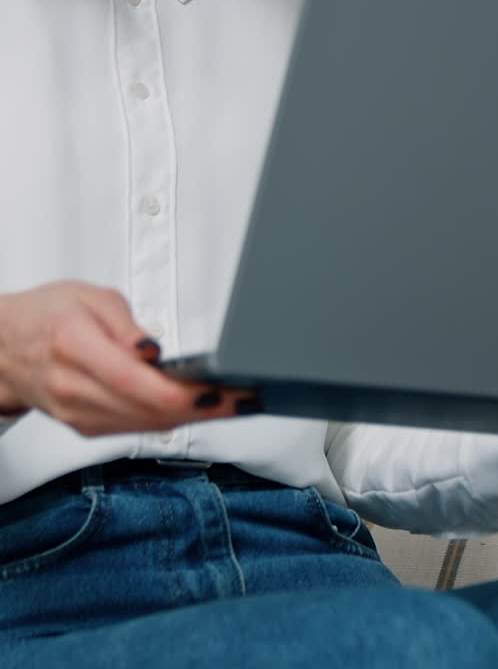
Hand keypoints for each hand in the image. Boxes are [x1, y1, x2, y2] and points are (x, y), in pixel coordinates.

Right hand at [0, 281, 256, 436]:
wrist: (4, 346)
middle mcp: (74, 388)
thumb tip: (153, 351)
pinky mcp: (84, 427)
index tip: (219, 390)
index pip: (137, 382)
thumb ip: (125, 323)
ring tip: (234, 403)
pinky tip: (197, 410)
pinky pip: (134, 430)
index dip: (183, 394)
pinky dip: (168, 421)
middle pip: (148, 411)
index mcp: (75, 345)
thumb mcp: (89, 295)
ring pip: (145, 426)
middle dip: (203, 408)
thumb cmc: (46, 314)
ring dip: (193, 418)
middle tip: (245, 397)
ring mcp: (77, 414)